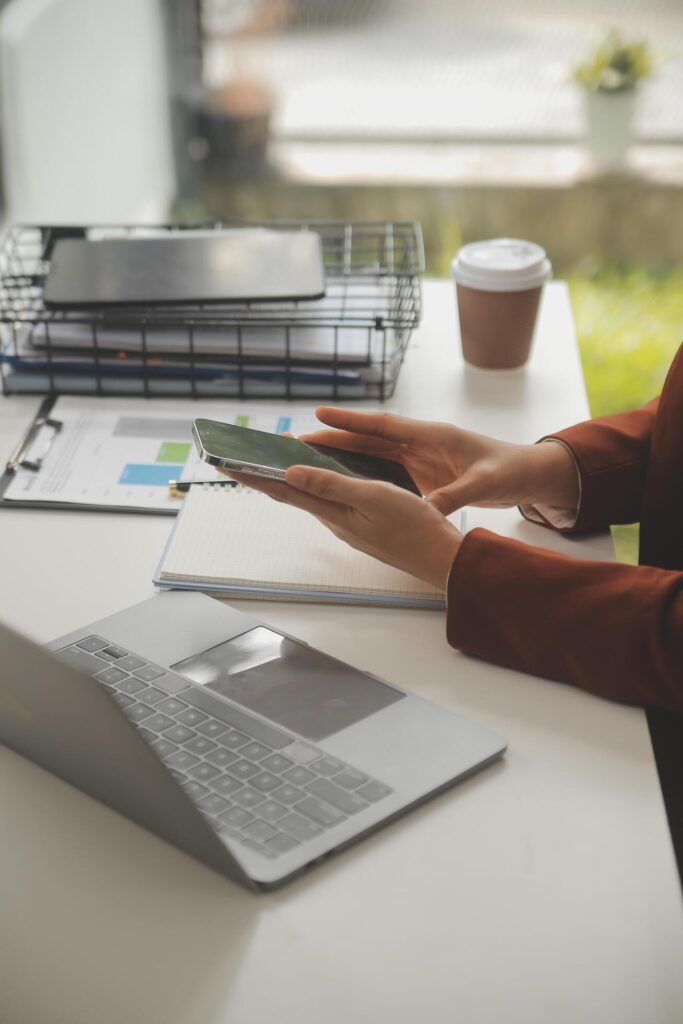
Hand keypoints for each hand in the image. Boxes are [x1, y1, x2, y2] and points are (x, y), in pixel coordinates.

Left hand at [222, 466, 462, 589]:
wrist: (442, 558)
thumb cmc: (414, 527)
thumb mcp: (373, 498)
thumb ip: (332, 484)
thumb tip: (290, 473)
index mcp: (332, 513)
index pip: (282, 490)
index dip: (252, 474)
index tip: (224, 461)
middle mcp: (334, 520)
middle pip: (290, 492)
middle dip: (262, 474)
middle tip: (238, 455)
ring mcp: (348, 523)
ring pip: (308, 495)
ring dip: (286, 477)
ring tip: (267, 459)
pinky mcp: (362, 523)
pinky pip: (328, 498)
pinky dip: (313, 482)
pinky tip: (313, 476)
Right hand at [299, 407, 579, 515]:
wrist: (529, 475)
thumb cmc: (509, 470)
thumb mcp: (484, 483)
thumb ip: (455, 494)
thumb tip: (429, 509)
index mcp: (434, 436)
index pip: (385, 426)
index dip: (352, 421)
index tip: (320, 414)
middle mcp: (423, 443)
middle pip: (370, 439)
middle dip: (336, 438)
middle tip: (300, 440)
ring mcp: (422, 458)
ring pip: (374, 454)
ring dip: (345, 455)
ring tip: (312, 458)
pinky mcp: (426, 473)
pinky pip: (387, 470)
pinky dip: (365, 473)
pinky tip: (345, 481)